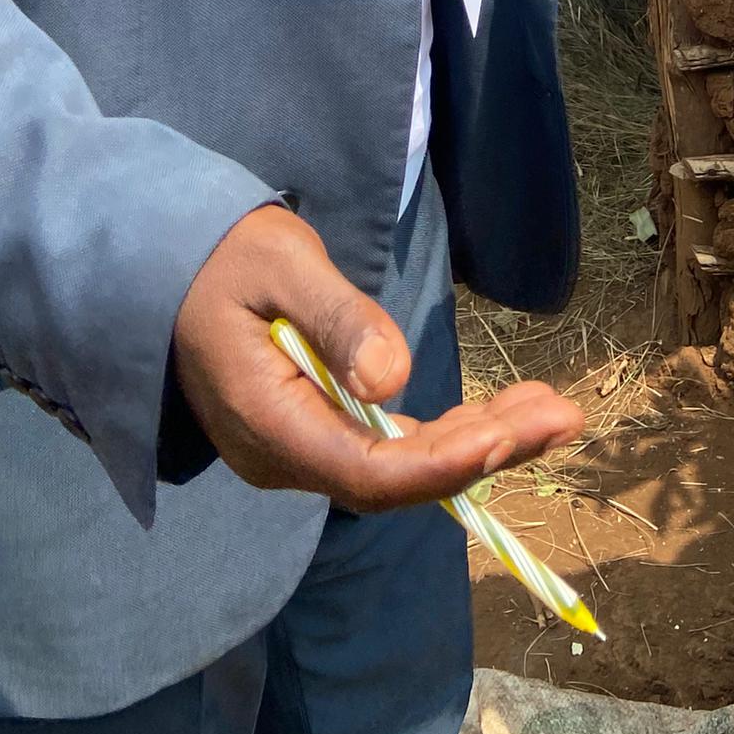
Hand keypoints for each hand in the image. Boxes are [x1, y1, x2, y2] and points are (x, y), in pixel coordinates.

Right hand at [172, 204, 582, 511]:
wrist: (170, 266)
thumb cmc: (224, 254)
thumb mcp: (282, 263)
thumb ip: (337, 319)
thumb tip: (393, 382)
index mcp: (266, 421)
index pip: (365, 471)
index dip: (441, 465)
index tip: (506, 439)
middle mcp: (283, 457)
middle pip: (396, 479)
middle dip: (485, 451)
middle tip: (563, 417)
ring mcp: (299, 452)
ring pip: (400, 469)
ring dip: (479, 442)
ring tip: (554, 412)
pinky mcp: (316, 436)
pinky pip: (387, 450)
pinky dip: (449, 434)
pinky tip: (504, 416)